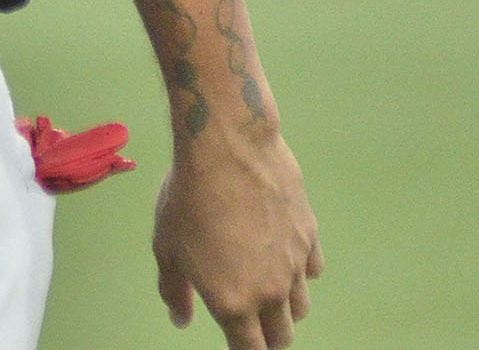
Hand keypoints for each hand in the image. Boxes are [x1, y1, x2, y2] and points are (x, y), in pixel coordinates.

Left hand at [152, 128, 322, 348]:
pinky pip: (312, 270)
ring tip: (263, 287)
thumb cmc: (187, 197)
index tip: (236, 341)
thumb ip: (175, 290)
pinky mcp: (310, 237)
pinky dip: (299, 271)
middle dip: (266, 336)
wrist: (227, 148)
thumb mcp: (166, 246)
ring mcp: (295, 265)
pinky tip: (281, 254)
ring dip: (284, 307)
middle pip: (282, 336)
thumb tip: (180, 319)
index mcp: (233, 302)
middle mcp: (270, 292)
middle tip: (250, 321)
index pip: (249, 349)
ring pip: (300, 306)